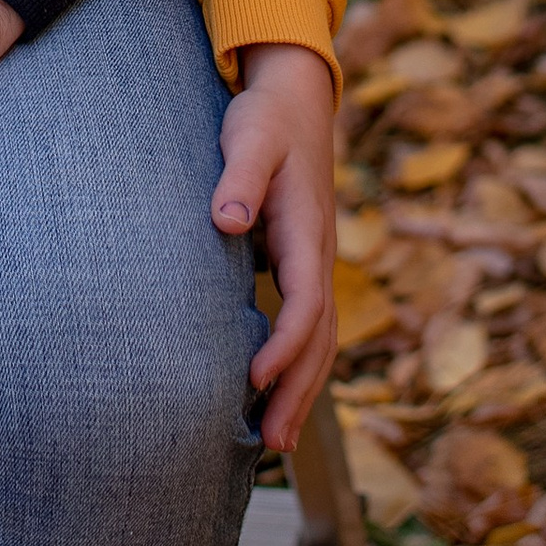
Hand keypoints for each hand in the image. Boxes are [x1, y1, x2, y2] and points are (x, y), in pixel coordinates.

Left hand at [212, 41, 337, 455]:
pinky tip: (274, 396)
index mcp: (307, 230)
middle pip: (320, 337)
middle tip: (272, 445)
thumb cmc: (265, 119)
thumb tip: (226, 221)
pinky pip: (309, 328)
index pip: (307, 301)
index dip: (284, 345)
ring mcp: (316, 263)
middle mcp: (320, 255)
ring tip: (276, 442)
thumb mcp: (249, 137)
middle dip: (299, 391)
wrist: (295, 100)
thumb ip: (239, 178)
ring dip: (302, 390)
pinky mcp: (303, 265)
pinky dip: (298, 366)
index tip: (254, 380)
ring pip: (320, 340)